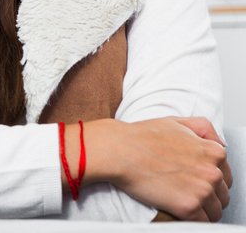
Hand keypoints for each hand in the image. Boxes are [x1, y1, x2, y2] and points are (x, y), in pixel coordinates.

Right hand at [83, 117, 230, 221]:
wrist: (118, 150)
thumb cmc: (141, 137)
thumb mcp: (175, 122)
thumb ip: (204, 127)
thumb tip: (221, 143)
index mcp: (213, 152)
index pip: (225, 176)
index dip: (210, 181)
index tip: (194, 181)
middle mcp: (212, 171)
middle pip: (222, 196)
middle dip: (208, 196)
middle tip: (185, 192)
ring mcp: (202, 190)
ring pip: (215, 212)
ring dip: (202, 210)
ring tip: (181, 202)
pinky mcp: (189, 207)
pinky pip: (203, 223)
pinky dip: (193, 220)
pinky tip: (178, 211)